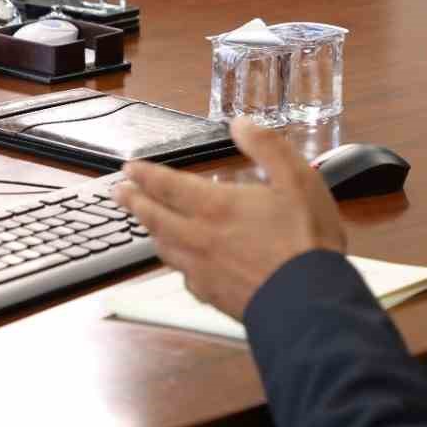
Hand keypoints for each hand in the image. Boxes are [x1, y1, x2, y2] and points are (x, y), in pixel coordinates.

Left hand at [116, 117, 345, 319]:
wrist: (307, 303)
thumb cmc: (304, 240)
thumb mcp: (298, 179)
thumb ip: (268, 147)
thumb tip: (241, 124)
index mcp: (215, 206)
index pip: (167, 185)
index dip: (145, 175)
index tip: (129, 168)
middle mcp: (199, 237)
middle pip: (155, 217)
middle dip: (134, 202)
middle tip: (119, 192)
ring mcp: (202, 270)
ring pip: (164, 248)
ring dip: (151, 231)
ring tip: (147, 224)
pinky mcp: (212, 296)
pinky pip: (185, 276)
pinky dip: (178, 263)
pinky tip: (185, 265)